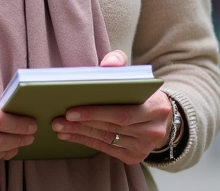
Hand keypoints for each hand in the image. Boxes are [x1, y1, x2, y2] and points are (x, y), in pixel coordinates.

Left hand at [50, 50, 173, 165]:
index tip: (70, 111)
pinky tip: (70, 135)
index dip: (95, 113)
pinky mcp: (135, 156)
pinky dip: (86, 141)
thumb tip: (106, 64)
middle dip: (82, 124)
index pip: (122, 113)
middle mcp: (153, 130)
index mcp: (156, 107)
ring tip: (60, 127)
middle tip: (58, 120)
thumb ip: (119, 62)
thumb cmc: (140, 93)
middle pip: (112, 127)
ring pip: (107, 139)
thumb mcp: (134, 74)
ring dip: (80, 133)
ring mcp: (145, 146)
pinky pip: (106, 149)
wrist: (161, 118)